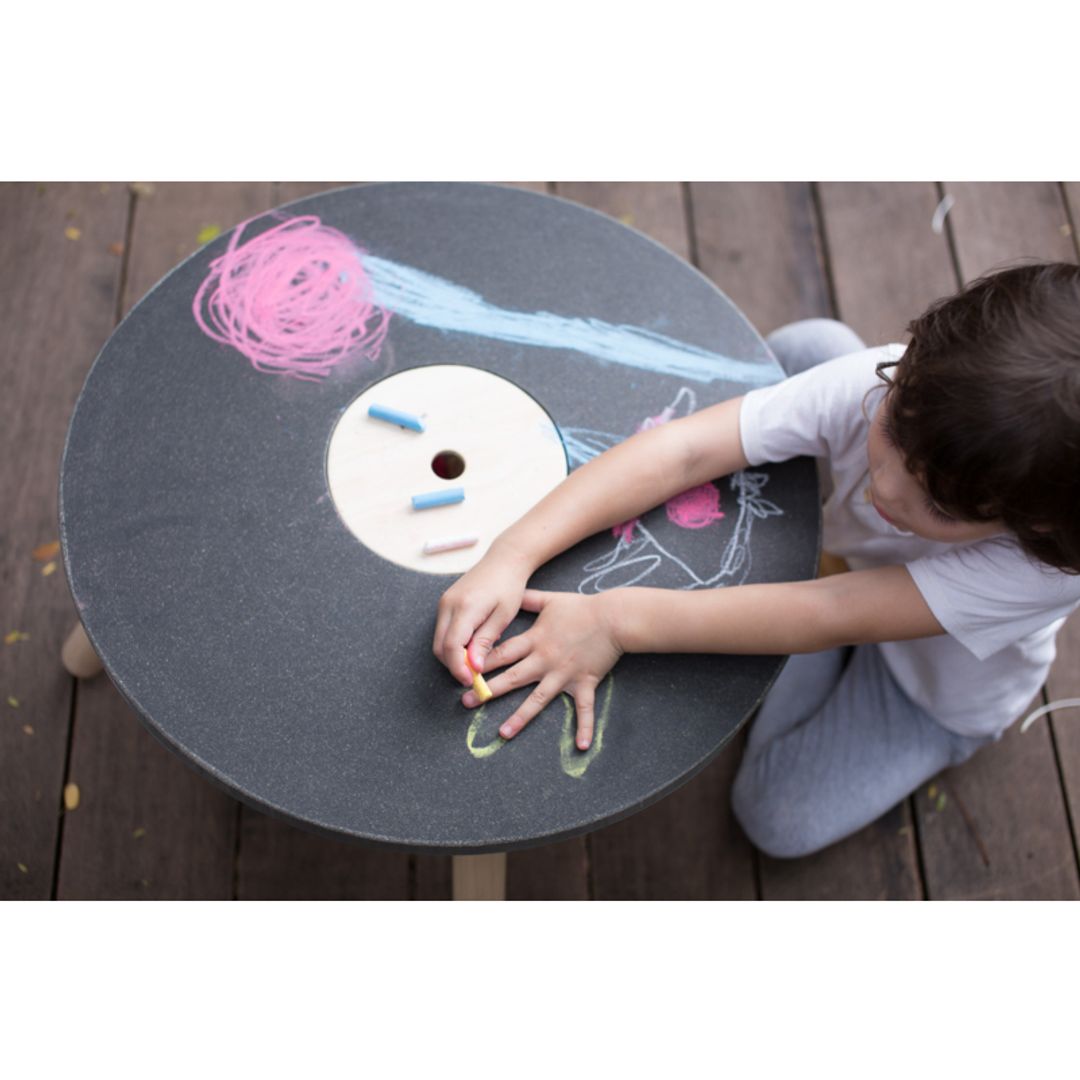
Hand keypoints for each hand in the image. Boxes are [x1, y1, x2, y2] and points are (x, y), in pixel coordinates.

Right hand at [433, 543, 533, 686]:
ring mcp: (444, 602)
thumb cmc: (509, 586)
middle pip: (440, 647)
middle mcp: (448, 604)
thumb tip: (474, 666)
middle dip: (454, 665)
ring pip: (439, 640)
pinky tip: (473, 643)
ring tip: (477, 658)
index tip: (471, 681)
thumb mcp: (503, 616)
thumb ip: (485, 641)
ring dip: (453, 655)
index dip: (458, 668)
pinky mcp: (445, 602)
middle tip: (474, 675)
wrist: (504, 560)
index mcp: (464, 608)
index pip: (451, 647)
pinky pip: (443, 630)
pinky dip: (454, 643)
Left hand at [463, 589, 623, 749]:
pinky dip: (584, 727)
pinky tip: (581, 746)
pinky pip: (584, 709)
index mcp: (535, 640)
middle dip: (488, 690)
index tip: (462, 671)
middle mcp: (545, 660)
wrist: (613, 618)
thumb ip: (527, 599)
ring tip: (503, 733)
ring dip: (520, 717)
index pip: (502, 653)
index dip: (480, 661)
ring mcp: (564, 674)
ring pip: (538, 699)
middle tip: (466, 702)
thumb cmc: (581, 608)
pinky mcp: (584, 683)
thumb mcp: (550, 599)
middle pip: (512, 678)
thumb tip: (510, 593)